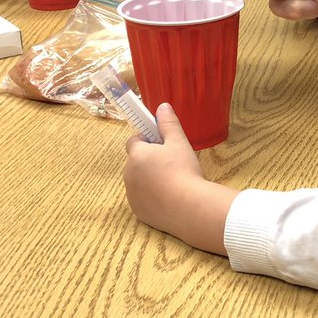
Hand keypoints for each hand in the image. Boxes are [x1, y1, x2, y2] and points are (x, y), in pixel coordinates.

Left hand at [123, 104, 232, 252]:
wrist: (188, 206)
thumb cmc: (183, 170)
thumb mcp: (179, 142)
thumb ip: (168, 123)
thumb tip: (162, 107)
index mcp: (136, 155)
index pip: (134, 141)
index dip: (148, 140)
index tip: (162, 144)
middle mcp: (128, 174)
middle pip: (136, 161)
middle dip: (149, 160)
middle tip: (172, 162)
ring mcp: (132, 194)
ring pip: (139, 180)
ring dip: (150, 178)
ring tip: (173, 181)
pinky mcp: (138, 211)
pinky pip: (143, 198)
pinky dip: (152, 196)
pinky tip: (170, 197)